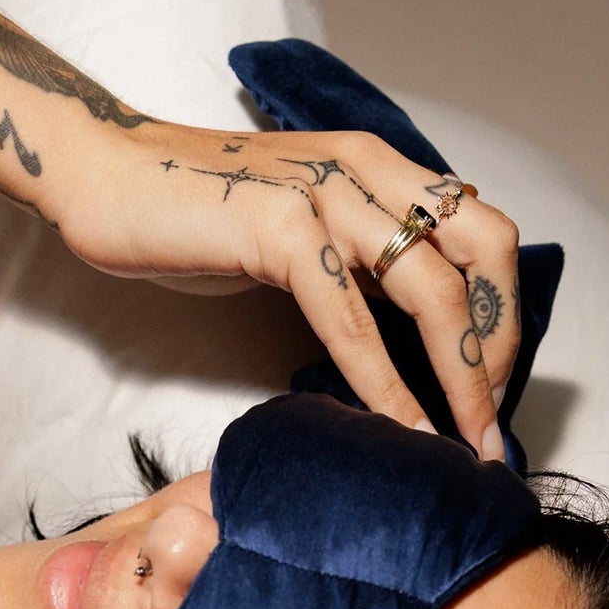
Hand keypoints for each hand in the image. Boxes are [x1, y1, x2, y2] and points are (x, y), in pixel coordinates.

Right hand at [66, 122, 522, 457]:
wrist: (105, 174)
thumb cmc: (196, 213)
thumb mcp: (302, 223)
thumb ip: (358, 255)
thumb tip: (412, 322)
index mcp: (380, 165)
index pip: (483, 232)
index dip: (504, 312)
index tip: (493, 385)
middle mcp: (368, 169)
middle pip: (486, 251)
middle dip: (500, 344)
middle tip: (489, 419)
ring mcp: (326, 194)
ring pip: (432, 290)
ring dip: (461, 376)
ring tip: (463, 443)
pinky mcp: (281, 229)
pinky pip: (351, 319)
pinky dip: (384, 383)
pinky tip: (398, 427)